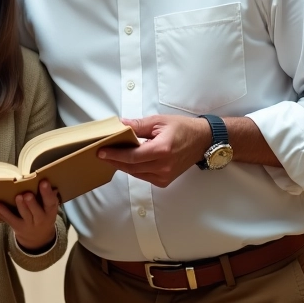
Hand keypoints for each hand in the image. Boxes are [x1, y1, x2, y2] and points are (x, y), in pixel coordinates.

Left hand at [0, 180, 59, 251]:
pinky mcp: (17, 227)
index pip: (51, 202)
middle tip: (27, 194)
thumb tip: (47, 180)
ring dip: (20, 206)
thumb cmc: (43, 215)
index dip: (47, 193)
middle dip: (32, 203)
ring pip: (24, 215)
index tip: (44, 182)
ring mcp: (28, 224)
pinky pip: (10, 220)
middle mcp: (40, 219)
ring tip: (17, 197)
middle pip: (37, 211)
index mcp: (50, 211)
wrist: (39, 238)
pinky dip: (2, 212)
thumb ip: (48, 196)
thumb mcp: (49, 208)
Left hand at [97, 114, 211, 187]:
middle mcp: (163, 166)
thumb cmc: (182, 128)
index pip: (132, 156)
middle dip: (114, 160)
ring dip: (122, 165)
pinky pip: (143, 176)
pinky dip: (134, 169)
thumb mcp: (159, 121)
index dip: (114, 155)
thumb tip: (119, 124)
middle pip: (131, 166)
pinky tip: (127, 161)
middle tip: (101, 153)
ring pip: (136, 173)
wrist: (202, 141)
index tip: (101, 151)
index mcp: (162, 150)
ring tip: (111, 156)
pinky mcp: (165, 181)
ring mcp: (165, 176)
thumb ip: (138, 125)